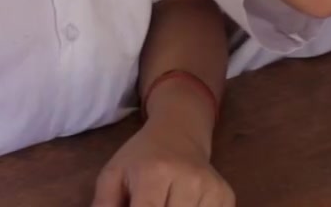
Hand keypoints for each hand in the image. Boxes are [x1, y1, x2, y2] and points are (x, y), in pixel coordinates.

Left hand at [91, 121, 232, 206]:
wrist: (180, 131)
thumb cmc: (141, 157)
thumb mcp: (113, 175)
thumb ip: (104, 206)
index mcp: (154, 173)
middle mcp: (187, 179)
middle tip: (150, 204)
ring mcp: (211, 189)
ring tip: (165, 202)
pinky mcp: (226, 196)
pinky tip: (183, 205)